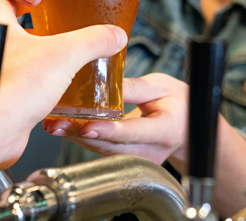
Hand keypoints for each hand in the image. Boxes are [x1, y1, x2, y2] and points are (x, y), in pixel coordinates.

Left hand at [0, 0, 126, 168]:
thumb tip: (115, 35)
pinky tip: (59, 91)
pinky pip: (23, 86)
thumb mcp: (65, 54)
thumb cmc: (15, 87)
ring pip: (19, 60)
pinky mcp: (3, 100)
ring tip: (65, 58)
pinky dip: (39, 86)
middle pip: (13, 30)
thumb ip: (93, 40)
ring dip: (39, 59)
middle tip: (60, 25)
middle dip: (35, 28)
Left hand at [42, 73, 190, 166]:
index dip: (110, 130)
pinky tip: (68, 127)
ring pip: (104, 151)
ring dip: (79, 138)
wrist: (188, 126)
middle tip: (60, 123)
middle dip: (84, 134)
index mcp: (166, 130)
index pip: (135, 132)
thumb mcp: (161, 86)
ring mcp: (140, 160)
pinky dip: (85, 139)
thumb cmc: (177, 102)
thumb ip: (134, 87)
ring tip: (57, 124)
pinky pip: (103, 151)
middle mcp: (152, 150)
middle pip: (113, 146)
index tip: (87, 126)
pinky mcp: (129, 161)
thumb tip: (104, 84)